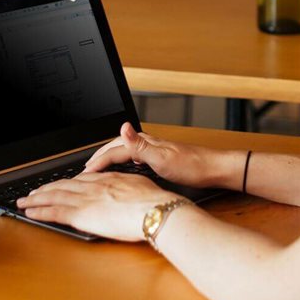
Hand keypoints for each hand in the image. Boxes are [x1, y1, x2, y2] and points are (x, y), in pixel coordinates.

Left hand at [16, 172, 183, 241]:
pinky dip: (40, 212)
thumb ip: (126, 185)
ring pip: (54, 197)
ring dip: (36, 199)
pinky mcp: (81, 214)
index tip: (58, 185)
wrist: (154, 210)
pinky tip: (30, 213)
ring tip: (24, 201)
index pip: (80, 180)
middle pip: (63, 186)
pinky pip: (55, 212)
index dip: (66, 183)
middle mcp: (93, 186)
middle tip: (33, 193)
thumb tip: (124, 188)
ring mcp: (85, 199)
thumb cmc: (153, 202)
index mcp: (107, 179)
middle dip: (45, 189)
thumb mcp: (139, 185)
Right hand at [83, 122, 239, 189]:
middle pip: (117, 147)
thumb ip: (140, 145)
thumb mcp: (163, 158)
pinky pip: (134, 158)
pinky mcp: (160, 157)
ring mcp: (154, 149)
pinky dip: (123, 163)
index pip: (114, 151)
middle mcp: (149, 143)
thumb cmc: (192, 166)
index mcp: (146, 142)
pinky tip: (126, 169)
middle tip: (85, 168)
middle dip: (100, 156)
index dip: (98, 162)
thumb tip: (123, 126)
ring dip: (110, 158)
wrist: (214, 169)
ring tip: (99, 167)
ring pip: (125, 152)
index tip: (84, 173)